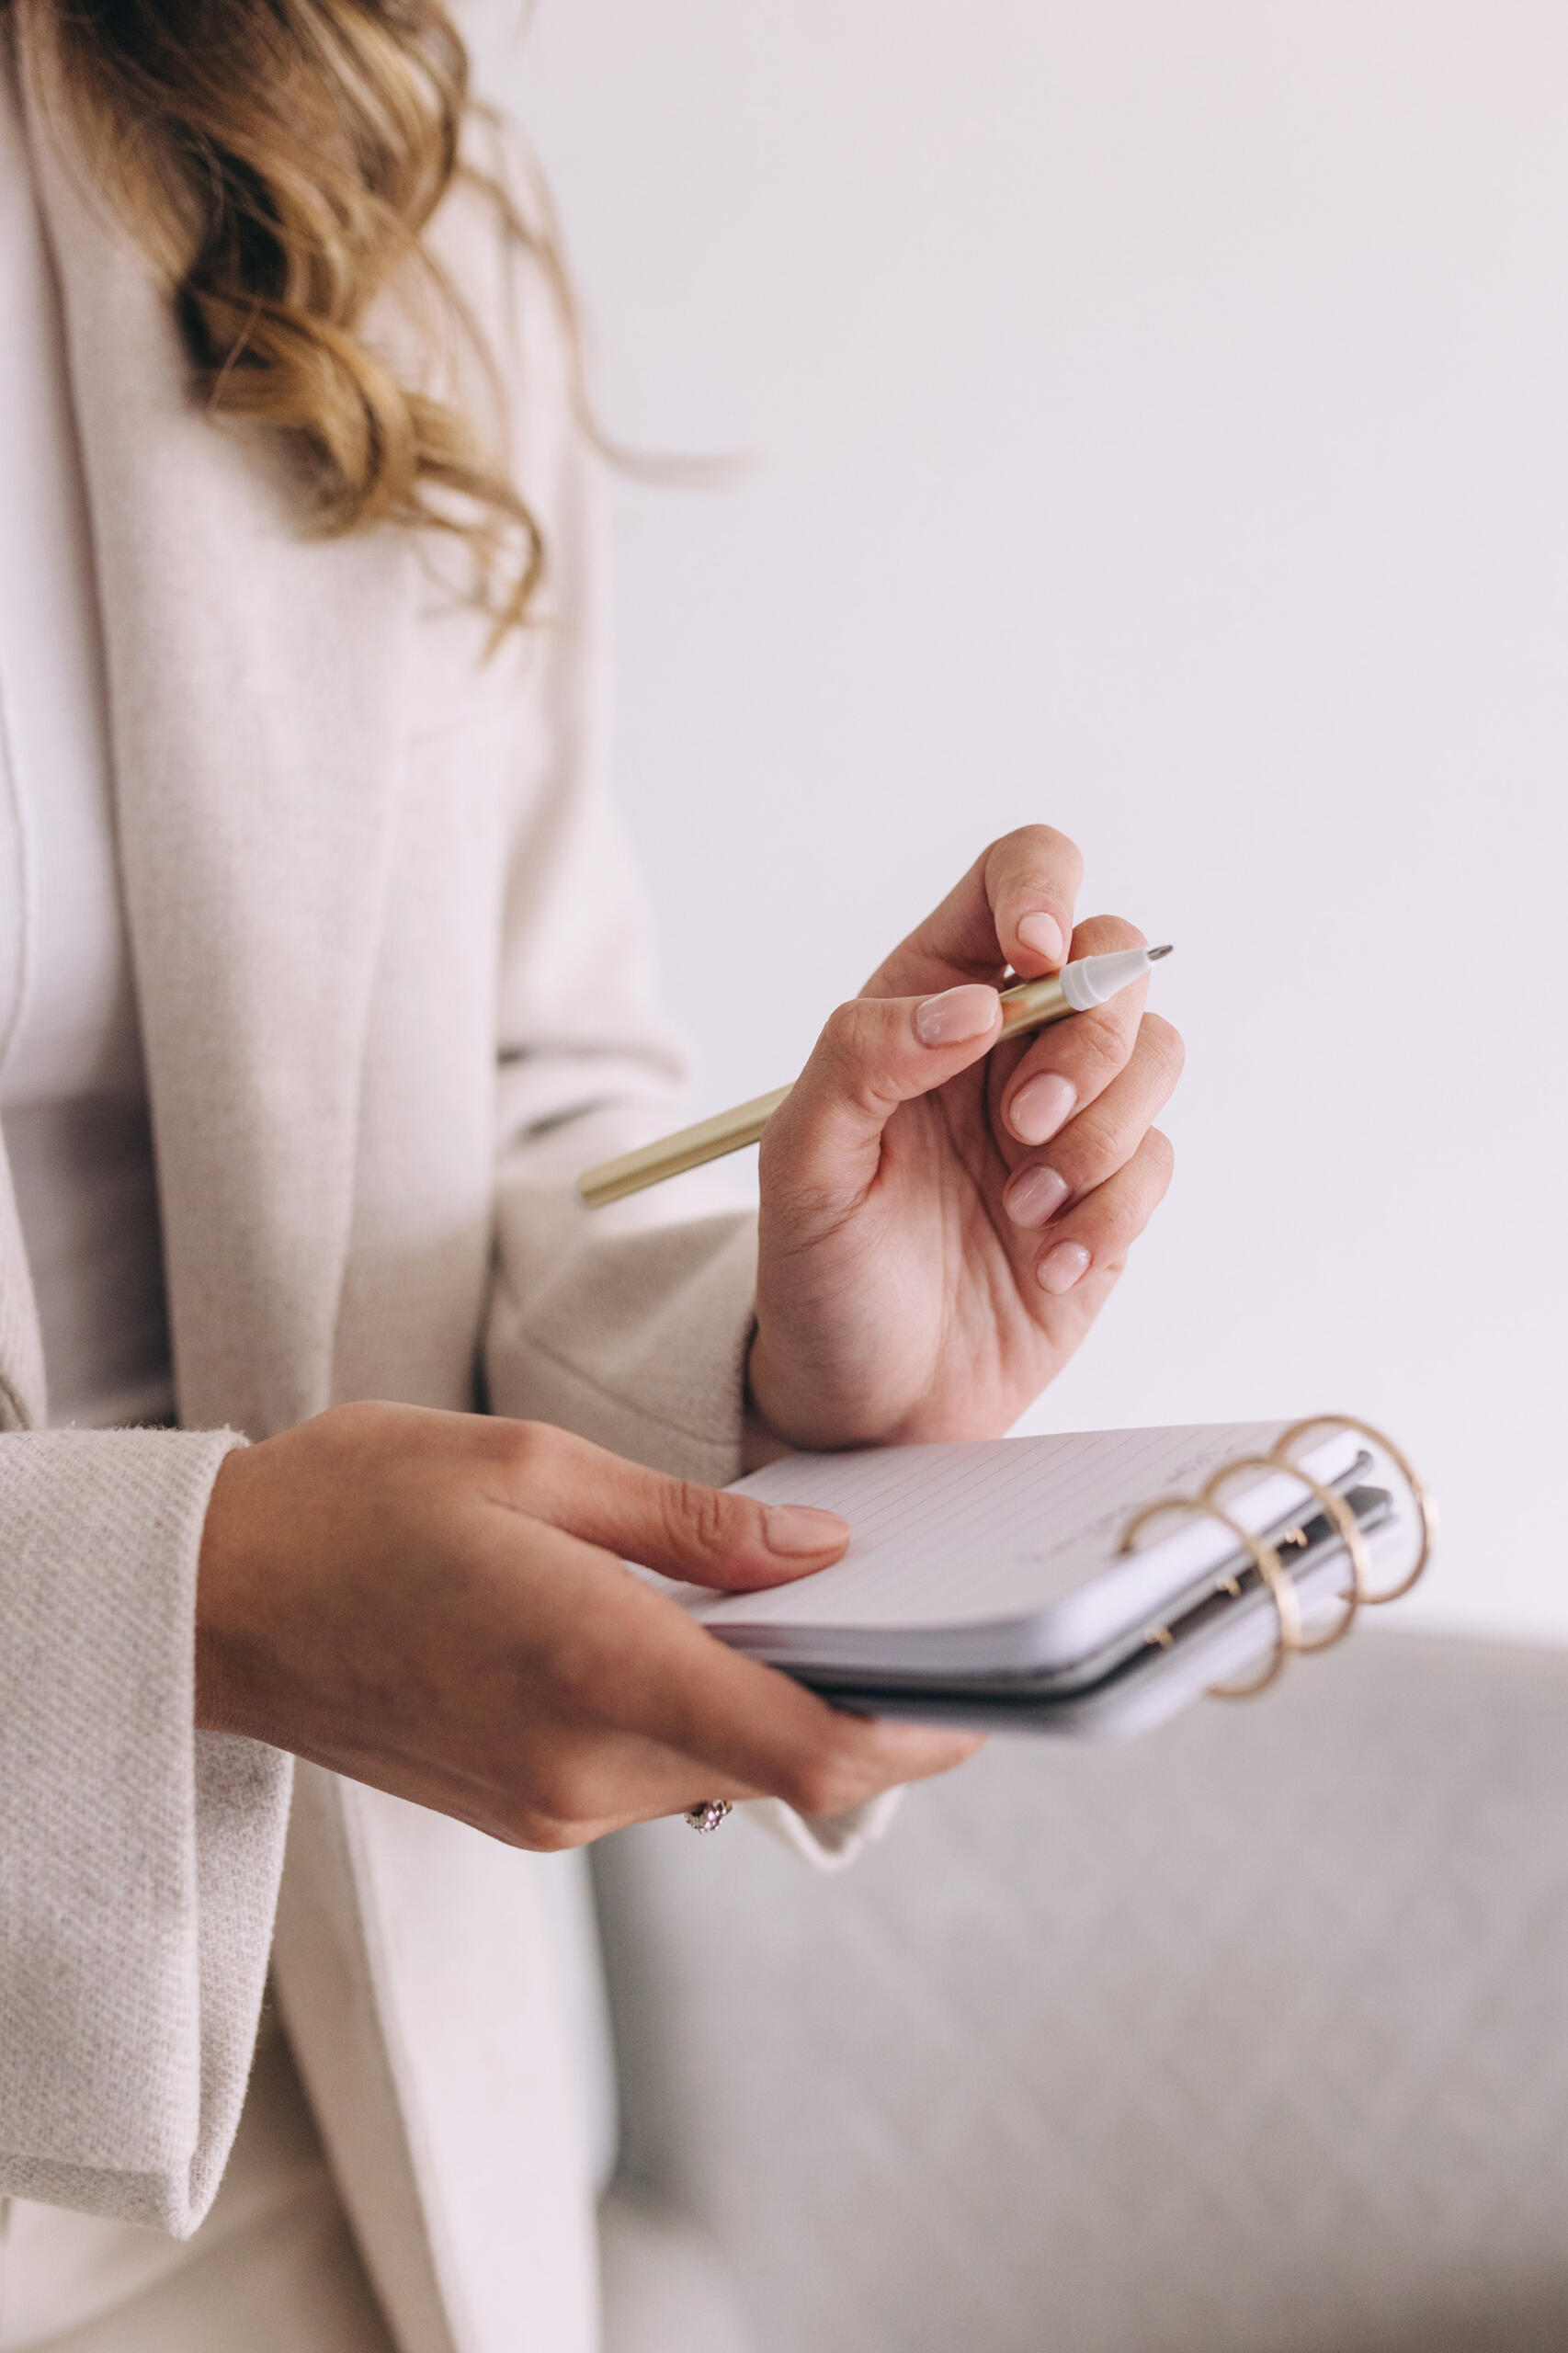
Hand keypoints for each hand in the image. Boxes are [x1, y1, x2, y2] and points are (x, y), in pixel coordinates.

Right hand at [196, 1402, 978, 1846]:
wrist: (207, 1601)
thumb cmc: (352, 1505)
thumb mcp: (531, 1467)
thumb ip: (692, 1521)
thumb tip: (827, 1547)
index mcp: (592, 1667)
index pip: (811, 1754)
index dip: (923, 1737)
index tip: (988, 1689)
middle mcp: (582, 1768)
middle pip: (786, 1769)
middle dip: (865, 1703)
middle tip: (912, 1606)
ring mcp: (552, 1808)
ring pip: (725, 1771)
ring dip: (779, 1703)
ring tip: (796, 1598)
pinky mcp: (527, 1813)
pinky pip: (658, 1772)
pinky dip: (705, 1712)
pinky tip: (693, 1630)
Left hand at [749, 827, 1181, 1448]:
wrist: (865, 1403)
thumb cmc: (819, 1272)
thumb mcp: (801, 1162)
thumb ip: (864, 1057)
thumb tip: (975, 1005)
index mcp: (929, 999)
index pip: (1016, 876)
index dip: (1044, 889)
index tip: (1034, 960)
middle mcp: (1011, 1042)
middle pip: (1115, 958)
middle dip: (1084, 1044)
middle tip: (1020, 1128)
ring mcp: (1069, 1116)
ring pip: (1155, 1054)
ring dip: (1098, 1135)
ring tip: (1022, 1209)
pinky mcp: (1111, 1193)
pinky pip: (1158, 1159)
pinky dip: (1108, 1212)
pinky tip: (1045, 1260)